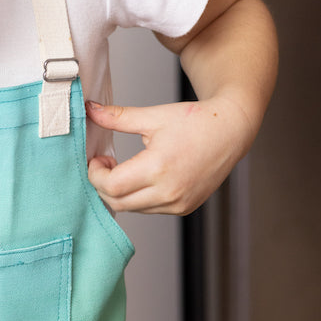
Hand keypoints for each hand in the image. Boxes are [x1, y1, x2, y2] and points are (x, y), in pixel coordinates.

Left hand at [85, 96, 253, 215]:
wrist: (230, 131)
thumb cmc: (195, 122)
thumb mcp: (152, 117)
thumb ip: (118, 117)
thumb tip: (91, 110)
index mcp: (158, 167)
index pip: (111, 186)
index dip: (95, 174)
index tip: (97, 159)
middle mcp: (169, 191)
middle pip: (117, 202)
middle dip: (103, 185)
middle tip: (104, 165)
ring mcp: (178, 203)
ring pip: (132, 209)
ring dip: (120, 193)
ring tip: (123, 169)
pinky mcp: (184, 208)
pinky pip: (149, 209)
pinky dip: (138, 198)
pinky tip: (141, 178)